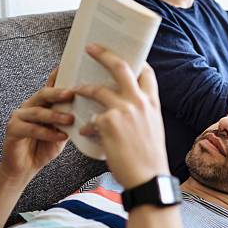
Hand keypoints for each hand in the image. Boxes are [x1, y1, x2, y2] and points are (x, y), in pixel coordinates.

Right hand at [0, 69, 73, 181]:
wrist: (26, 167)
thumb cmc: (46, 146)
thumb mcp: (64, 129)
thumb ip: (72, 117)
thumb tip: (92, 109)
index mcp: (44, 103)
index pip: (52, 85)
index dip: (59, 74)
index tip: (71, 67)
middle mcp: (31, 105)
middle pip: (44, 94)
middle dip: (58, 93)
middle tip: (72, 94)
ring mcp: (19, 116)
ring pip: (38, 111)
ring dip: (55, 115)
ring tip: (70, 119)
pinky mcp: (12, 129)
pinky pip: (30, 128)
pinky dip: (46, 132)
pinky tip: (59, 136)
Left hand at [75, 44, 169, 188]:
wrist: (148, 178)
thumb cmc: (150, 158)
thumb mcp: (152, 129)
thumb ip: (141, 113)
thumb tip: (125, 108)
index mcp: (152, 103)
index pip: (147, 73)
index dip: (137, 62)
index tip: (127, 56)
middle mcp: (139, 102)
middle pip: (120, 67)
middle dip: (104, 55)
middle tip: (91, 48)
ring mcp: (124, 110)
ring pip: (97, 90)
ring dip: (83, 89)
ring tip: (75, 90)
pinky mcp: (108, 123)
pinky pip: (90, 119)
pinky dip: (86, 127)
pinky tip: (83, 134)